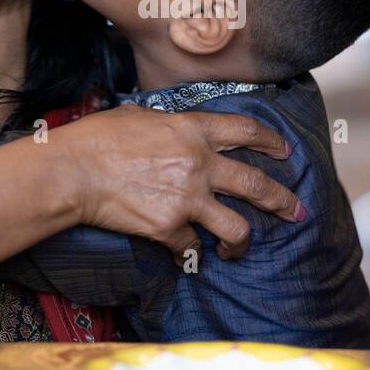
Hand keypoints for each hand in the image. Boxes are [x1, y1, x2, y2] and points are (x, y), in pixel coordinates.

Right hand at [56, 104, 301, 259]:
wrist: (73, 171)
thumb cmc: (97, 138)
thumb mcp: (141, 116)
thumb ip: (170, 125)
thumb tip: (177, 130)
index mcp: (193, 130)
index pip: (247, 132)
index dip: (272, 141)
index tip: (285, 151)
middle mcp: (199, 164)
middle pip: (257, 185)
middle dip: (282, 200)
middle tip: (296, 210)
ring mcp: (187, 199)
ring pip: (237, 228)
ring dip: (242, 242)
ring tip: (238, 249)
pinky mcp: (169, 228)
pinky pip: (191, 247)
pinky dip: (189, 252)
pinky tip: (182, 253)